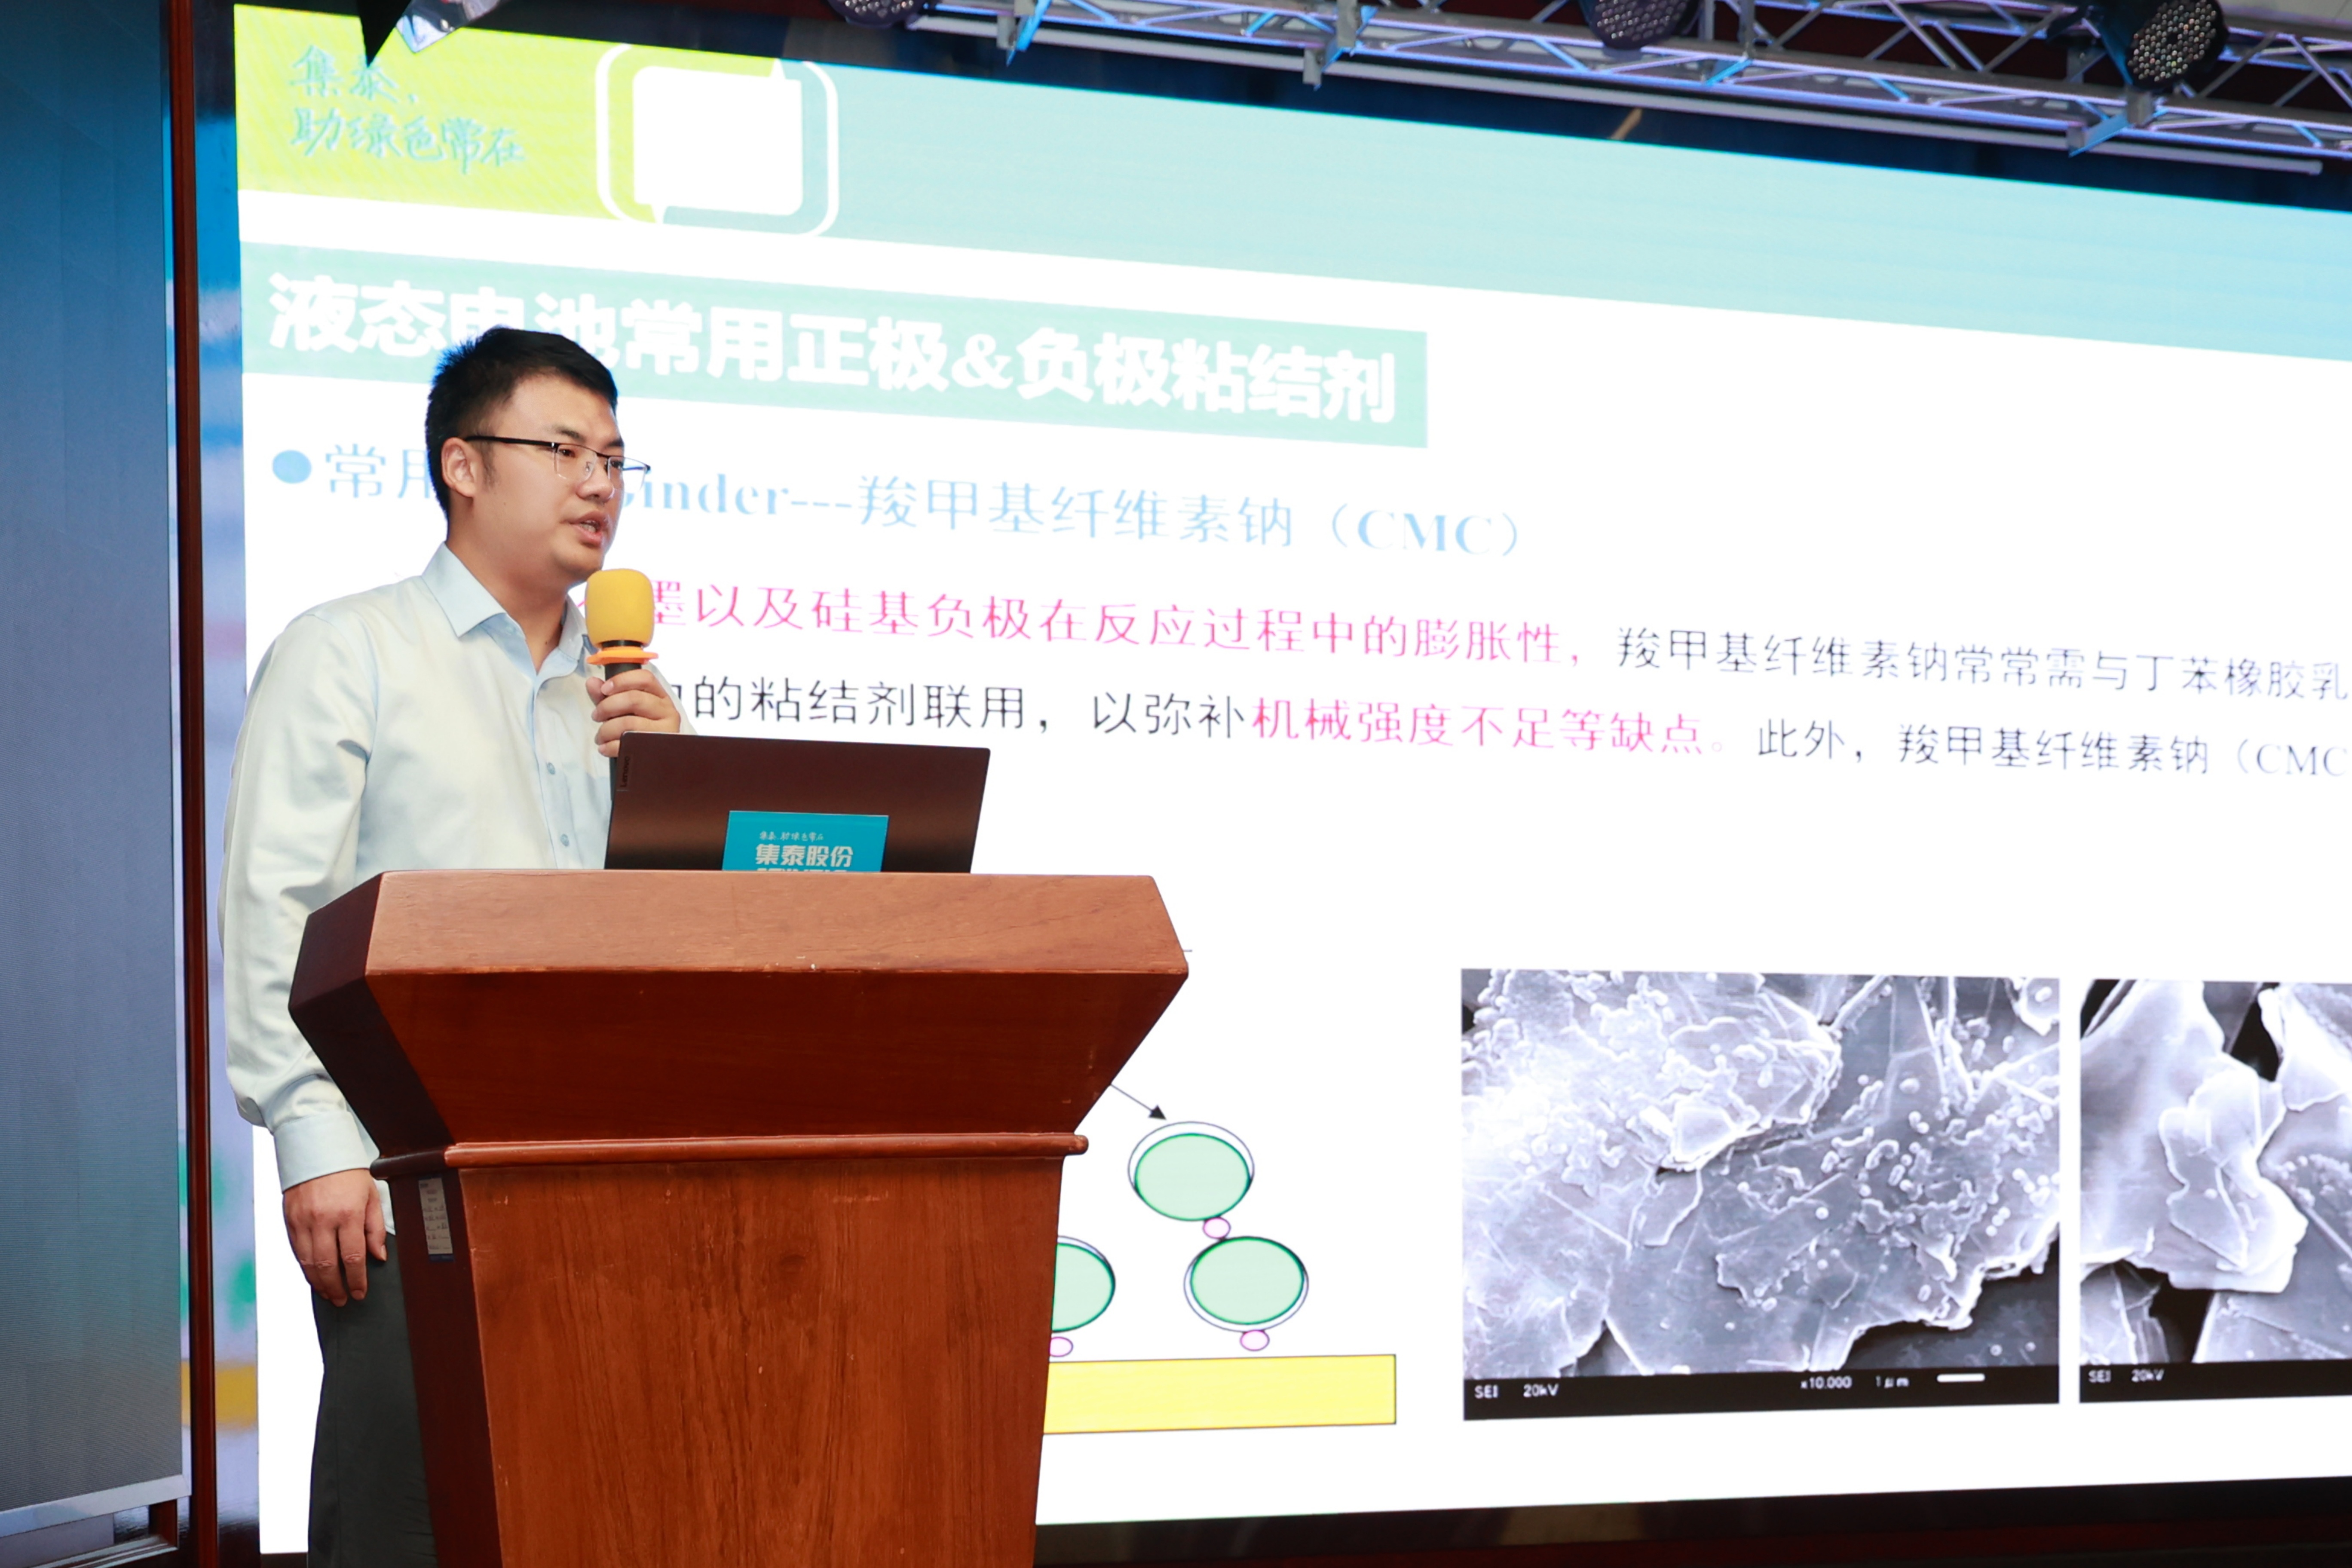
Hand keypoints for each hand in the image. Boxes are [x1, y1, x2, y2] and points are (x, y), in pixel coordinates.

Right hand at [284, 1168, 384, 1305]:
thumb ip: (374, 1228)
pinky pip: (296, 1251)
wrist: (316, 1150)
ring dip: (319, 1283)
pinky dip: (304, 1267)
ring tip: (329, 1293)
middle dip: (336, 1287)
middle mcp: (323, 1220)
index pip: (353, 1257)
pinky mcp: (289, 1220)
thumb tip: (378, 1256)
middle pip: (328, 1265)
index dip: (357, 1280)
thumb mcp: (371, 1196)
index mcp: (348, 1214)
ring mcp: (302, 1221)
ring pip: (308, 1262)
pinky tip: (313, 1276)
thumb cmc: (348, 1172)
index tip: (360, 1292)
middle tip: (343, 1299)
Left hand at [588, 668, 682, 757]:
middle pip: (634, 699)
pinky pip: (629, 743)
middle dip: (607, 706)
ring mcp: (665, 730)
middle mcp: (667, 711)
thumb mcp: (622, 711)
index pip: (645, 678)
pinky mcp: (658, 749)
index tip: (604, 689)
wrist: (651, 760)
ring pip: (629, 722)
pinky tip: (605, 747)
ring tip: (600, 736)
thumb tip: (592, 682)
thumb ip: (606, 696)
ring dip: (606, 729)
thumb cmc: (637, 732)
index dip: (622, 680)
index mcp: (660, 697)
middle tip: (596, 715)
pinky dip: (610, 746)